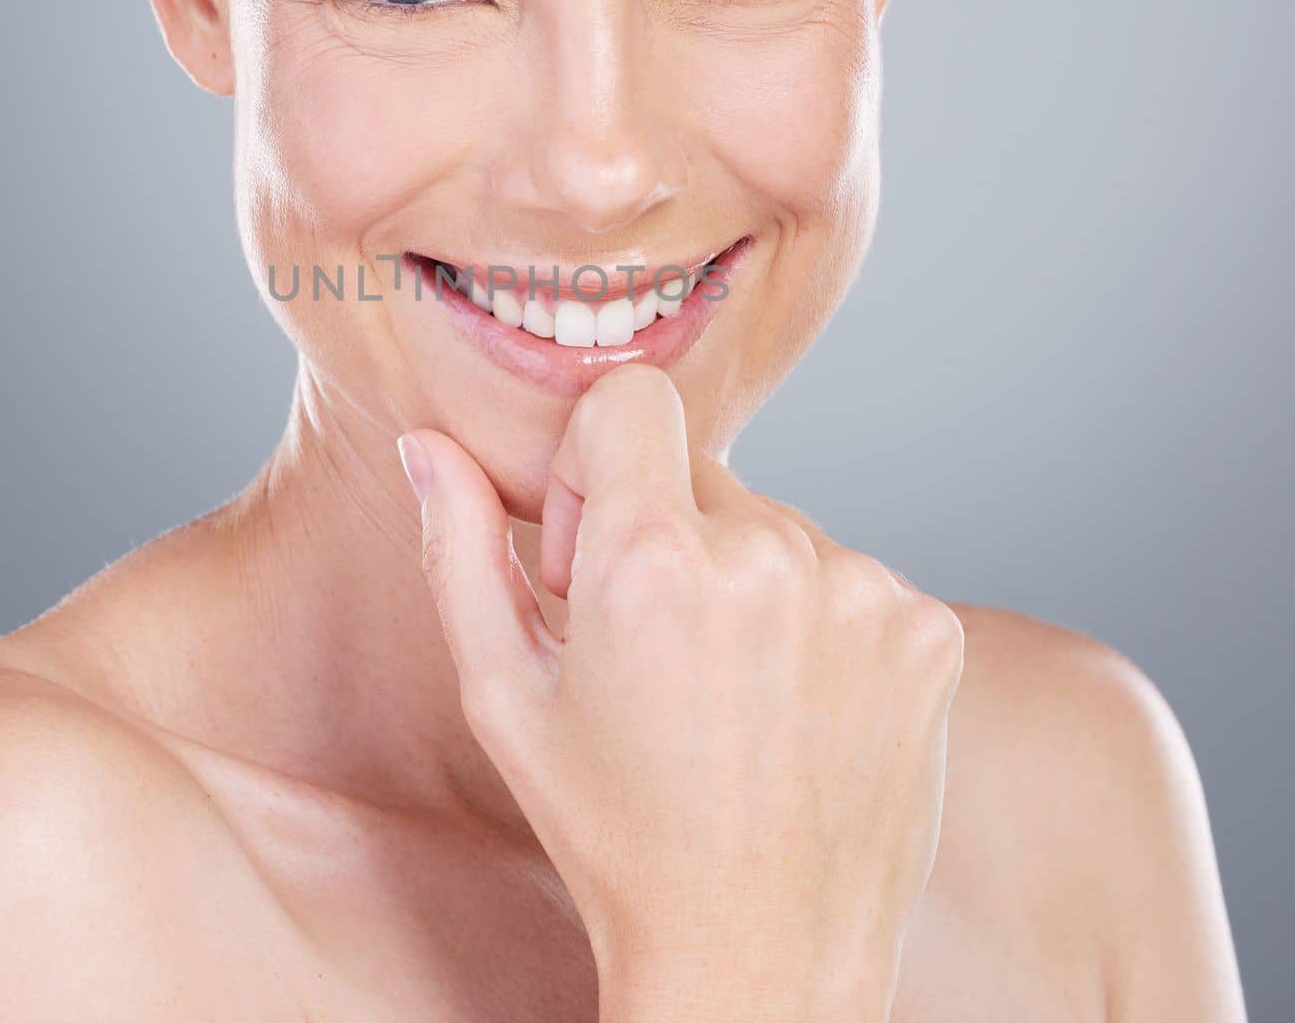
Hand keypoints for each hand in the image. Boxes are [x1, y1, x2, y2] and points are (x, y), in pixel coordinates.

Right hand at [400, 364, 963, 1021]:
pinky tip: (794, 710)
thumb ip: (461, 550)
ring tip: (730, 695)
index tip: (595, 556)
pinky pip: (851, 577)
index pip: (631, 396)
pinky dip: (819, 622)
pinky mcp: (929, 630)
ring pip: (779, 526)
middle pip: (704, 472)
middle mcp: (769, 557)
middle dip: (668, 533)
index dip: (598, 465)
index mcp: (653, 561)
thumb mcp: (504, 697)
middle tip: (656, 650)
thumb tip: (426, 446)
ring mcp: (864, 592)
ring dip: (746, 582)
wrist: (759, 958)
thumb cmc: (612, 831)